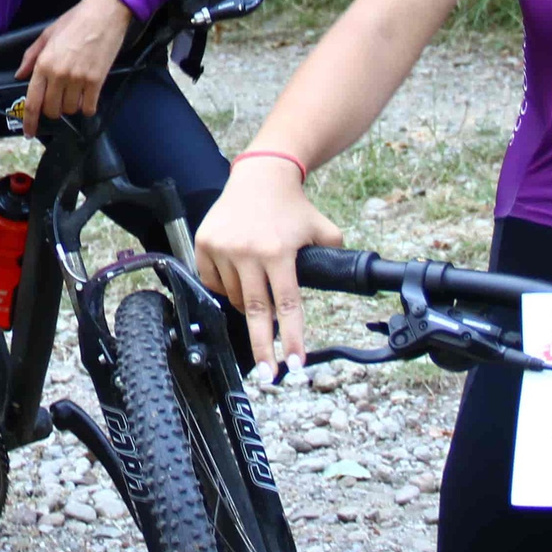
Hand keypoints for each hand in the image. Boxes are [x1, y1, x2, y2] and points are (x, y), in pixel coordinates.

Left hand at [14, 0, 130, 134]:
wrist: (104, 13)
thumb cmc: (74, 20)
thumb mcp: (47, 34)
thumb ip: (31, 57)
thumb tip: (20, 76)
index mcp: (44, 64)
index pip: (33, 101)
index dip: (30, 122)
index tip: (29, 133)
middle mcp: (59, 75)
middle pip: (52, 110)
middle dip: (53, 110)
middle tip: (58, 100)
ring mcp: (79, 79)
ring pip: (70, 110)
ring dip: (71, 107)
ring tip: (75, 92)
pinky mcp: (97, 81)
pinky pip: (89, 107)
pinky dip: (87, 107)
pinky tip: (88, 97)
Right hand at [195, 156, 343, 372]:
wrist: (260, 175)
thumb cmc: (292, 205)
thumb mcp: (322, 229)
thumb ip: (335, 255)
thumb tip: (348, 280)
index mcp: (279, 251)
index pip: (288, 304)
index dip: (291, 337)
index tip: (294, 363)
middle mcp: (249, 252)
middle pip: (256, 311)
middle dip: (263, 348)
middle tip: (268, 375)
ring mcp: (223, 248)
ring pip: (234, 298)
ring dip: (247, 304)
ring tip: (257, 288)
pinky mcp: (204, 244)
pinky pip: (213, 282)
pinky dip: (225, 287)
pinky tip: (237, 274)